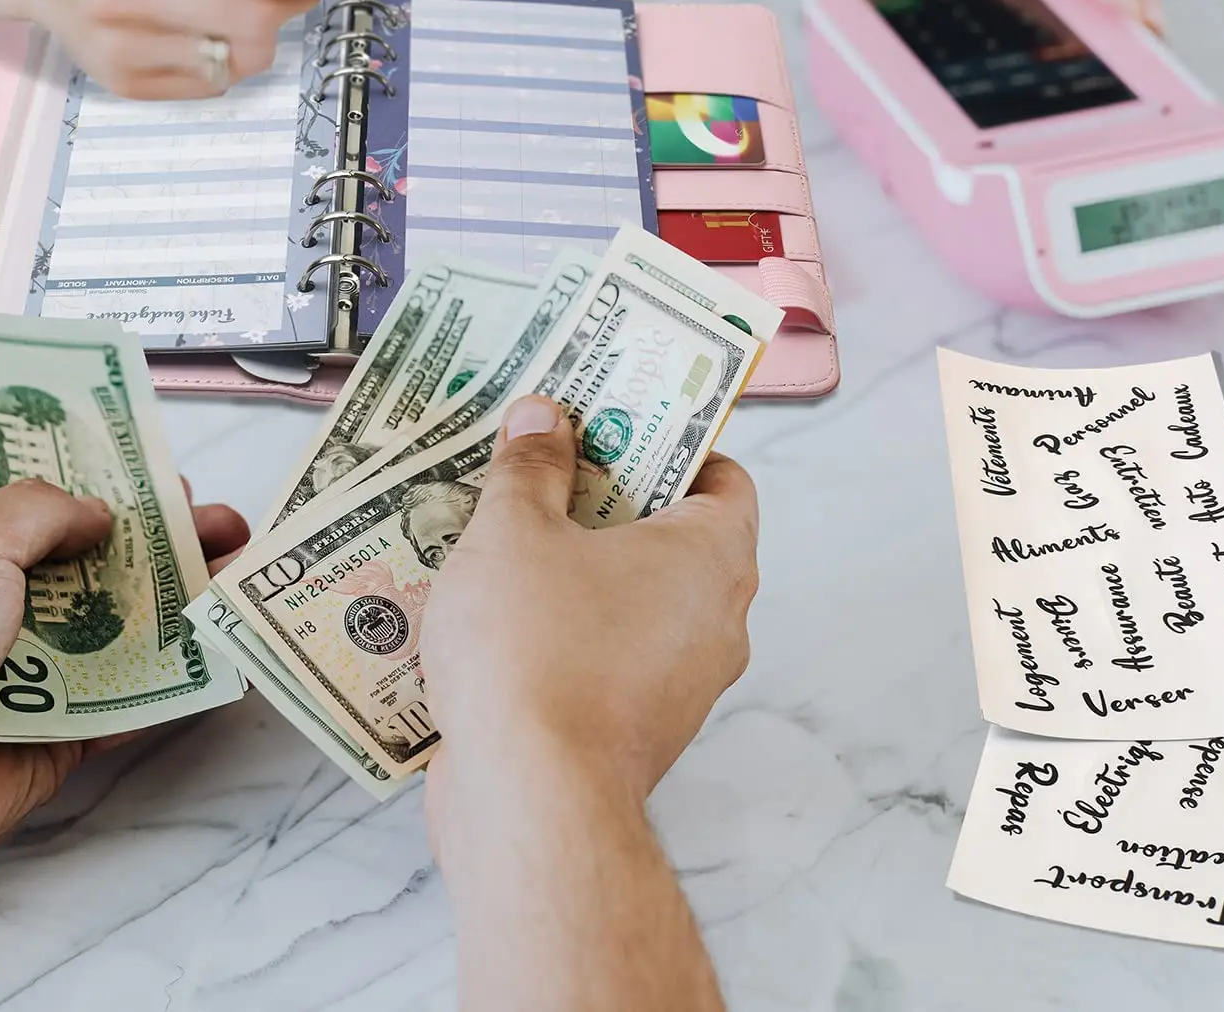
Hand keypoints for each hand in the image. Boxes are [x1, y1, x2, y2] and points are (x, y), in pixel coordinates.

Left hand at [0, 480, 247, 966]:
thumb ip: (43, 511)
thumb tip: (98, 512)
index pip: (33, 506)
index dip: (97, 487)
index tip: (154, 474)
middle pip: (87, 567)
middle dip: (156, 545)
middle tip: (216, 524)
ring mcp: (16, 675)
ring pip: (114, 634)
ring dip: (174, 607)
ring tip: (234, 575)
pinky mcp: (47, 739)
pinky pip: (121, 706)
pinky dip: (167, 683)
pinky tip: (215, 652)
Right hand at [421, 396, 759, 828]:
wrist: (530, 804)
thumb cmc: (535, 651)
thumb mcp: (514, 532)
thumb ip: (530, 468)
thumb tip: (544, 418)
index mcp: (712, 556)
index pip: (724, 477)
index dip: (672, 443)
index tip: (614, 425)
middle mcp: (715, 620)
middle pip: (674, 534)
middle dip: (609, 499)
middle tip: (546, 466)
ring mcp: (681, 683)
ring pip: (636, 599)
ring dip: (581, 567)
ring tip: (507, 534)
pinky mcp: (636, 731)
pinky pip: (610, 656)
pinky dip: (569, 630)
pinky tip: (499, 613)